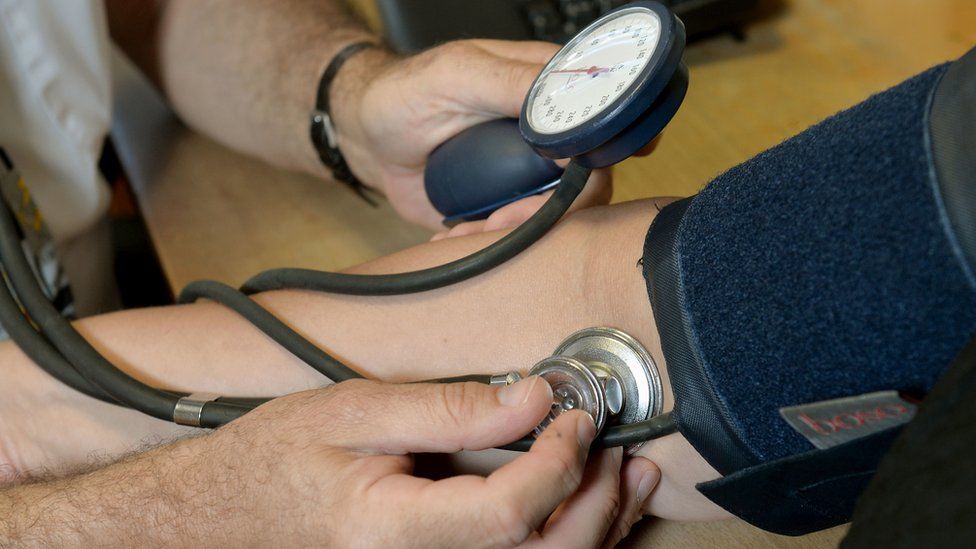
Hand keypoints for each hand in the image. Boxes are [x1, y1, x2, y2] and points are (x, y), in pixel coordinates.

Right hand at [205, 377, 660, 546]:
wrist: (224, 515)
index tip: (574, 414)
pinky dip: (565, 541)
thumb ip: (448, 409)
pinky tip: (587, 510)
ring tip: (628, 480)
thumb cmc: (276, 461)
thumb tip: (532, 397)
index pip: (510, 513)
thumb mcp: (354, 412)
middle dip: (597, 505)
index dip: (559, 462)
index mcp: (394, 531)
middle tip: (617, 450)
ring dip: (597, 529)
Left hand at [330, 40, 612, 230]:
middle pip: (590, 181)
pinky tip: (459, 236)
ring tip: (470, 230)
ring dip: (518, 233)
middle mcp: (549, 134)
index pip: (600, 124)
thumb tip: (570, 112)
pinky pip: (523, 235)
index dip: (600, 156)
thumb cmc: (406, 94)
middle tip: (501, 217)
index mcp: (548, 91)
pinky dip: (494, 244)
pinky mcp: (509, 205)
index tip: (571, 181)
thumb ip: (512, 83)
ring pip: (560, 217)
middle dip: (549, 210)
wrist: (368, 139)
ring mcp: (532, 173)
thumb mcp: (457, 76)